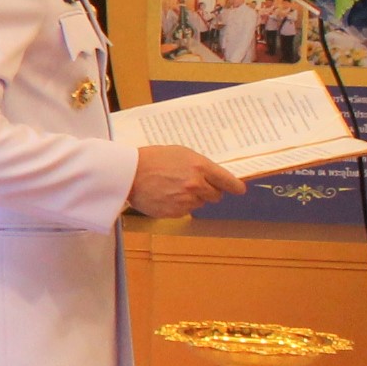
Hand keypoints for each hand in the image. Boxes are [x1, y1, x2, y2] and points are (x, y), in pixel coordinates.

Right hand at [128, 144, 248, 217]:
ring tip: (173, 188)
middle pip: (216, 195)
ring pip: (200, 203)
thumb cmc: (152, 159)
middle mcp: (197, 185)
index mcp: (200, 167)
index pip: (229, 182)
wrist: (128, 173)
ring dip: (192, 198)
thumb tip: (215, 177)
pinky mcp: (175, 212)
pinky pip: (185, 211)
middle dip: (209, 191)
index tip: (239, 189)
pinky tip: (166, 195)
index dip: (235, 187)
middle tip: (193, 184)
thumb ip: (200, 165)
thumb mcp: (180, 153)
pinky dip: (179, 205)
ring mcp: (186, 200)